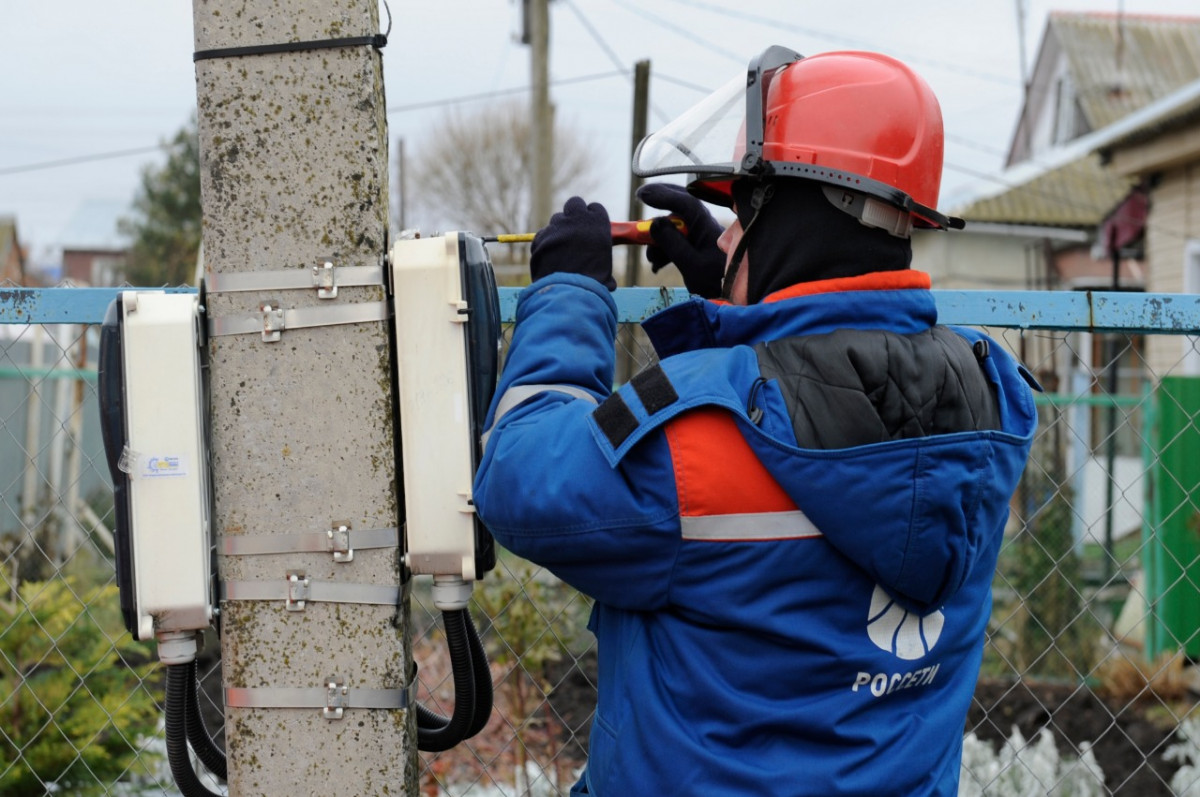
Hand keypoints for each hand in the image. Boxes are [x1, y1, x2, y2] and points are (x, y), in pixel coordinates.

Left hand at [530, 197, 615, 290]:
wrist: (568, 290)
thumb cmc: (592, 282)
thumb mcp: (605, 270)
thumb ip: (602, 264)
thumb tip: (610, 283)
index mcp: (597, 223)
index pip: (595, 208)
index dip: (593, 218)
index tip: (592, 227)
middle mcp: (577, 219)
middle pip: (574, 204)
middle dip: (574, 214)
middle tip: (575, 229)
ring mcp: (557, 226)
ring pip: (557, 220)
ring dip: (560, 230)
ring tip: (562, 249)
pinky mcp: (540, 237)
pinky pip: (543, 235)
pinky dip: (546, 242)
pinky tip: (550, 257)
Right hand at [637, 183, 725, 298]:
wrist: (735, 293)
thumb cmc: (718, 281)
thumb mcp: (692, 265)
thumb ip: (673, 244)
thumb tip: (654, 222)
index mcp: (705, 226)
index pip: (683, 202)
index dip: (662, 195)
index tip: (642, 194)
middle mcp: (702, 226)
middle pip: (678, 206)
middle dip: (659, 203)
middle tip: (641, 196)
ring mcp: (699, 236)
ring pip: (674, 225)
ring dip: (658, 237)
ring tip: (652, 259)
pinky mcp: (696, 247)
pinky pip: (676, 240)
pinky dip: (663, 249)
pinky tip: (657, 265)